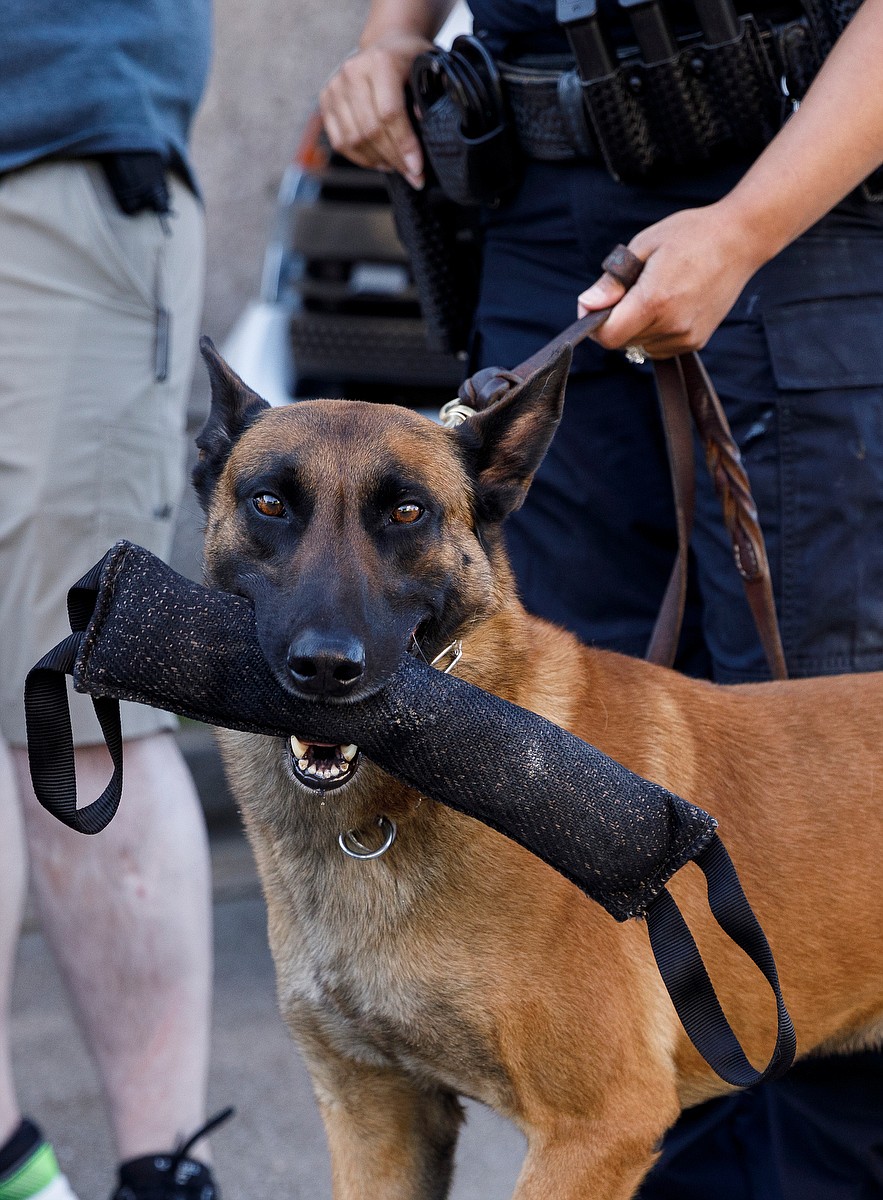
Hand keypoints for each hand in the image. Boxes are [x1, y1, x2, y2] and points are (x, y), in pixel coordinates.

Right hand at [320, 32, 432, 188]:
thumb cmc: (409, 61)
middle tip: (412, 175)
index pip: (390, 113)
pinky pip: (340, 141)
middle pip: (371, 130)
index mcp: (381, 62)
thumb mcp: (428, 70)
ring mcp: (336, 86)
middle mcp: (353, 72)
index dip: (404, 145)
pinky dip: (360, 158)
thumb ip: (426, 98)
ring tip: (396, 167)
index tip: (417, 168)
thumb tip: (422, 129)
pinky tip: (379, 160)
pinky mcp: (326, 100)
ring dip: (378, 161)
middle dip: (394, 158)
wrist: (386, 44)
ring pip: (354, 139)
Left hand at [576, 201, 769, 357]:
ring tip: (654, 293)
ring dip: (635, 326)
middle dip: (615, 320)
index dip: (594, 324)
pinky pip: (659, 347)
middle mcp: (672, 326)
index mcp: (655, 301)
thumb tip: (585, 305)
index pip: (608, 337)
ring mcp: (686, 337)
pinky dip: (653, 331)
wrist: (740, 240)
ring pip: (639, 346)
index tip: (595, 304)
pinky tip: (667, 304)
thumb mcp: (644, 246)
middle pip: (621, 342)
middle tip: (630, 289)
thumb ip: (612, 282)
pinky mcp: (696, 341)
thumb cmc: (691, 235)